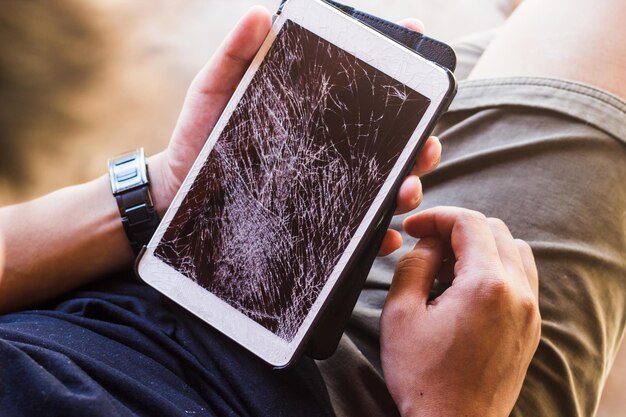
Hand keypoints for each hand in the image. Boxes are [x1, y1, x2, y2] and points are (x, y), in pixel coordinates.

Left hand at [148, 7, 439, 256]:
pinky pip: (357, 230)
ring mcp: (326, 187)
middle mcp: (328, 150)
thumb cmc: (199, 138)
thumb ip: (235, 55)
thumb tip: (259, 14)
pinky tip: (384, 235)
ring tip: (406, 190)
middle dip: (420, 143)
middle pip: (390, 143)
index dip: (396, 68)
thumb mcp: (213, 92)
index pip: (365, 90)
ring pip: (383, 187)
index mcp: (314, 115)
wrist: (177, 195)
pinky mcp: (317, 224)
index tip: (417, 42)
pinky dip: (378, 234)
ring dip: (407, 187)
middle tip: (426, 145)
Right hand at [380, 207, 540, 416]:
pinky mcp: (531, 328)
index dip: (436, 216)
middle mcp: (518, 292)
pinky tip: (468, 287)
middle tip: (427, 244)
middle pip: (495, 230)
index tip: (413, 228)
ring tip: (448, 265)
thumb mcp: (401, 314)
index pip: (468, 222)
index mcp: (486, 284)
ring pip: (514, 250)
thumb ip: (414, 265)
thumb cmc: (424, 376)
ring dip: (480, 245)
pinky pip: (522, 277)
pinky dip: (497, 267)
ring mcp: (530, 311)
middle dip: (457, 228)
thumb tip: (429, 243)